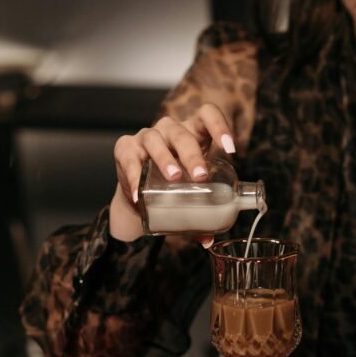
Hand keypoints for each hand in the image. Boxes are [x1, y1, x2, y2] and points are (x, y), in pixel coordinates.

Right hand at [109, 103, 236, 242]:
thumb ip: (200, 217)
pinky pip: (129, 158)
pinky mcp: (125, 149)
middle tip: (201, 176)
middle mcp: (169, 131)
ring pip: (156, 139)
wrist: (139, 198)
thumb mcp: (190, 197)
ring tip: (174, 178)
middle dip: (193, 154)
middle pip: (182, 134)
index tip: (230, 149)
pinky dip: (134, 176)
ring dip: (166, 158)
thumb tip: (207, 241)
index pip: (207, 115)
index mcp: (192, 134)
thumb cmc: (172, 190)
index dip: (220, 126)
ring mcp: (145, 138)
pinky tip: (140, 196)